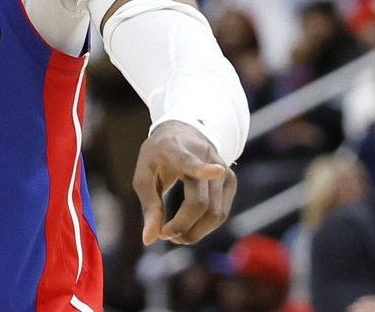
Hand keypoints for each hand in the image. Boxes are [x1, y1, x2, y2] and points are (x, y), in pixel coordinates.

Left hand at [133, 120, 235, 245]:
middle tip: (164, 236)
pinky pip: (221, 213)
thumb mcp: (144, 175)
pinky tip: (189, 227)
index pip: (190, 160)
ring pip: (216, 213)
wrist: (182, 133)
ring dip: (196, 232)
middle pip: (200, 203)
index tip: (216, 170)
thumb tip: (149, 241)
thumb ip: (149, 206)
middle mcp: (205, 157)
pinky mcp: (231, 180)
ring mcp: (222, 168)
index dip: (202, 168)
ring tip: (174, 235)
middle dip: (183, 226)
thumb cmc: (158, 157)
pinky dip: (205, 227)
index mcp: (177, 150)